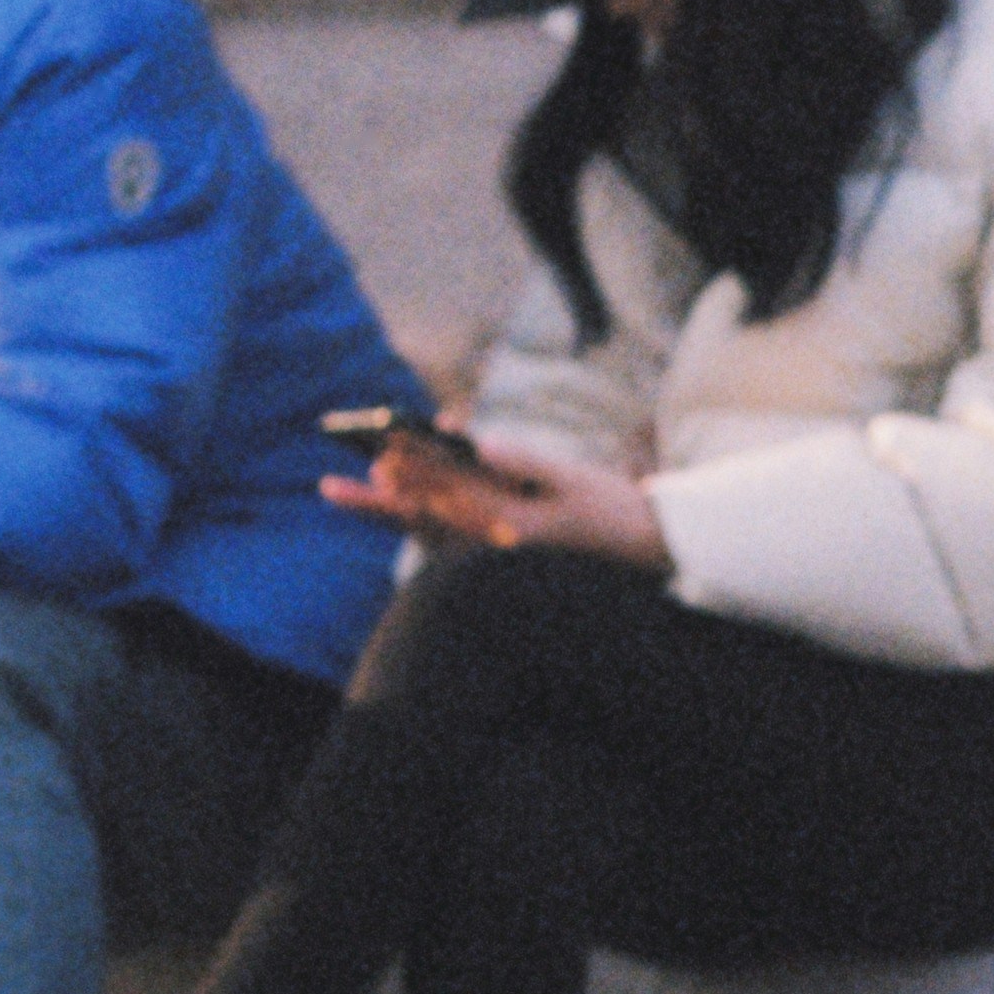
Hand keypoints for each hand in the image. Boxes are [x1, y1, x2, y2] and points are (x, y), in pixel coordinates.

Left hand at [317, 420, 666, 572]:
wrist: (646, 549)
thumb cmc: (613, 508)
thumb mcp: (574, 478)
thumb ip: (525, 460)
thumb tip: (479, 443)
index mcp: (512, 524)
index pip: (449, 493)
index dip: (413, 469)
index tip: (383, 449)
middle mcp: (498, 543)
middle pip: (429, 517)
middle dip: (390, 496)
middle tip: (346, 480)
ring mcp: (499, 551)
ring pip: (435, 530)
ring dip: (397, 510)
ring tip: (359, 487)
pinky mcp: (505, 550)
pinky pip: (455, 536)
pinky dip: (428, 516)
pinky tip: (406, 500)